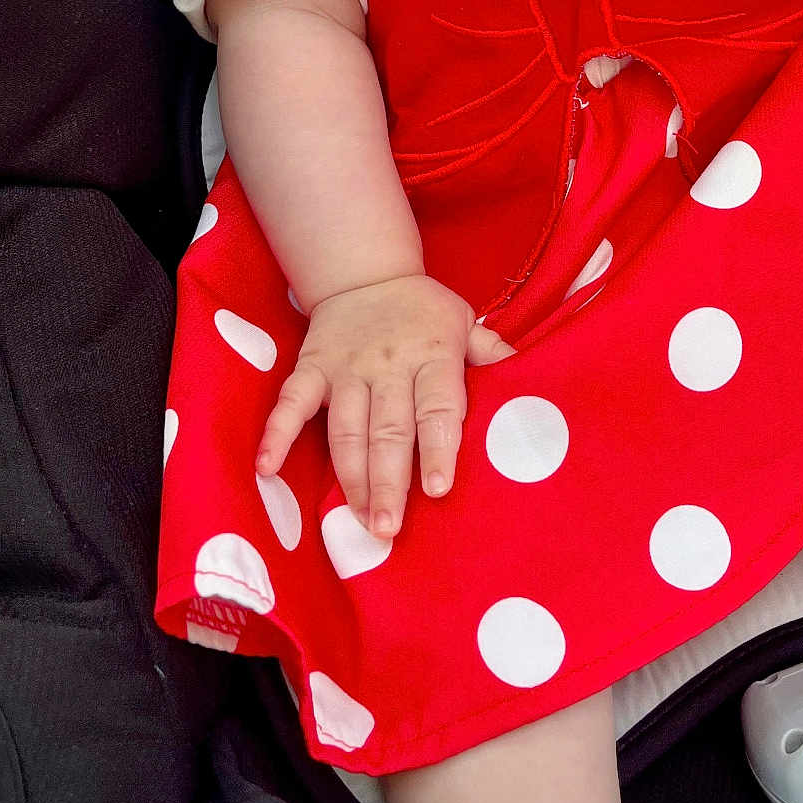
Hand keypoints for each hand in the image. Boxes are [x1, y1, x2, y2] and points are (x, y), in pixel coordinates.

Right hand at [255, 275, 513, 538]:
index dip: (439, 448)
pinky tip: (267, 468)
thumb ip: (492, 356)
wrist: (366, 272)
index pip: (437, 407)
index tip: (439, 489)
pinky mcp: (312, 367)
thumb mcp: (465, 323)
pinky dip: (277, 434)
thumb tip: (534, 383)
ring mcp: (347, 367)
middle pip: (389, 430)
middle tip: (389, 530)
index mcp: (433, 354)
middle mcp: (389, 364)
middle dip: (389, 483)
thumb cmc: (425, 312)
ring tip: (357, 519)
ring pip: (346, 429)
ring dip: (350, 477)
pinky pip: (291, 403)